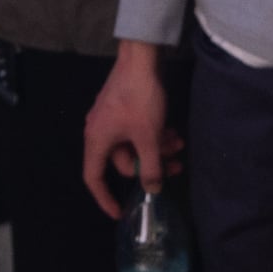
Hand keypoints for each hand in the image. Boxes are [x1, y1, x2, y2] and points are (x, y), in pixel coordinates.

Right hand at [84, 42, 178, 218]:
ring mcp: (110, 119)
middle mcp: (99, 132)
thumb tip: (153, 190)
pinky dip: (152, 135)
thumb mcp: (148, 137)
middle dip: (150, 165)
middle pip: (123, 161)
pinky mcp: (122, 109)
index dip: (105, 198)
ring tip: (179, 144)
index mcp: (97, 140)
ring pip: (134, 145)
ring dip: (156, 148)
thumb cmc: (139, 99)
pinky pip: (136, 131)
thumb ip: (151, 167)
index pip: (93, 177)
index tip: (119, 213)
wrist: (140, 58)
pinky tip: (172, 131)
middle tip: (176, 165)